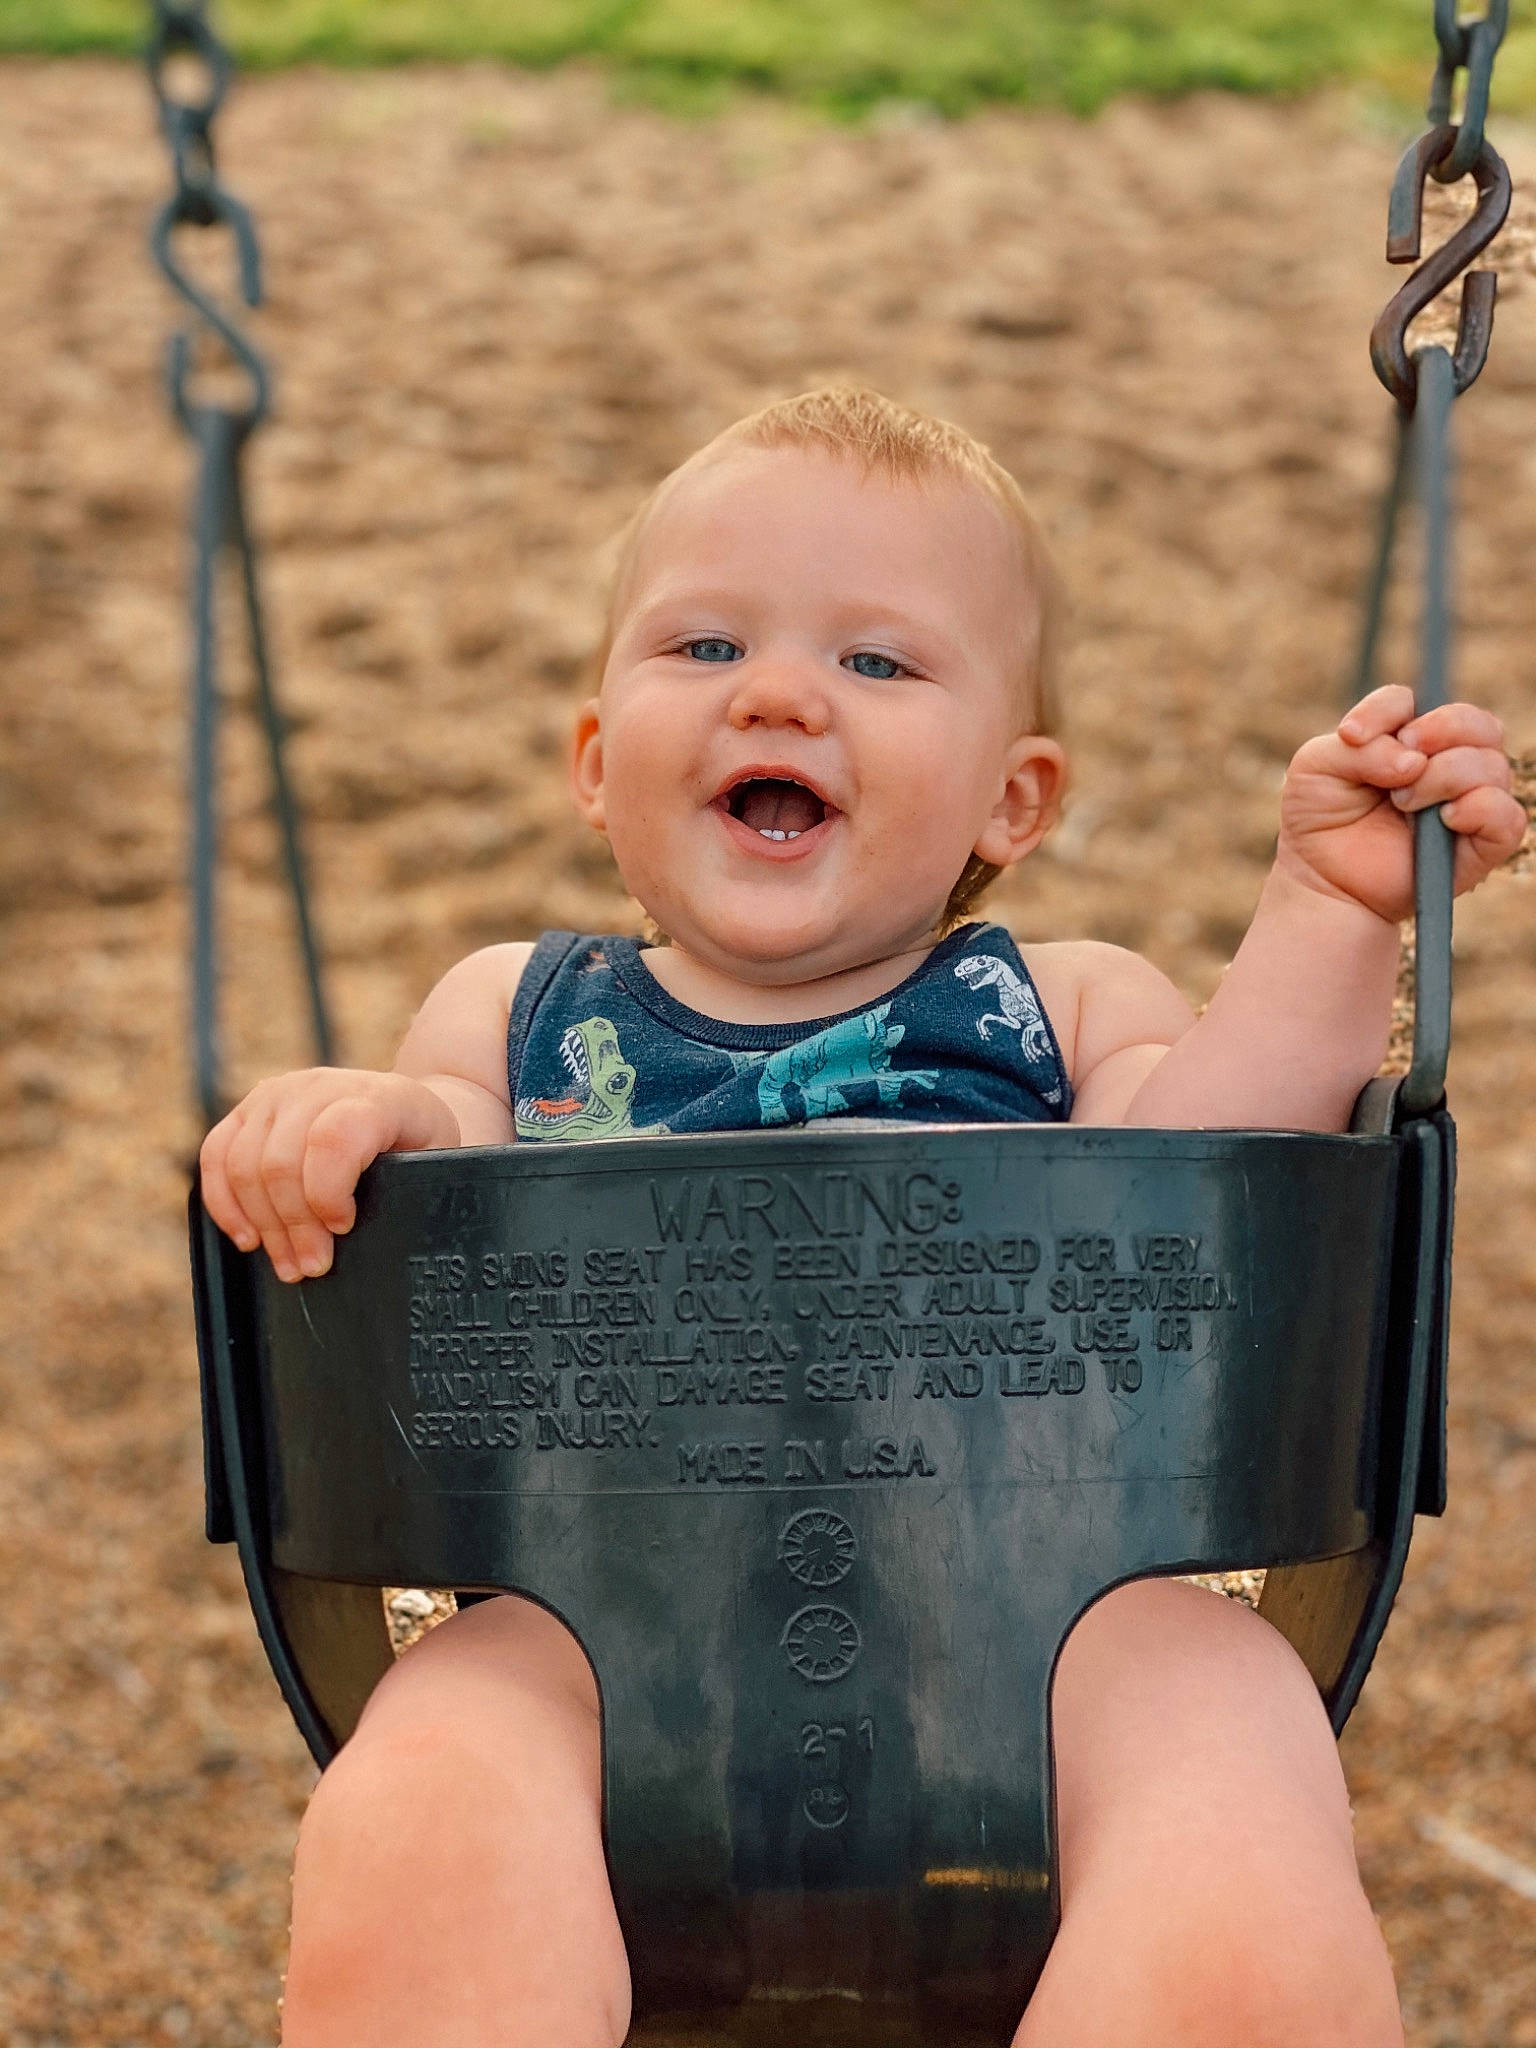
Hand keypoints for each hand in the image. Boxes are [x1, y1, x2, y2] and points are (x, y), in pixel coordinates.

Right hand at [199, 1068, 459, 1281]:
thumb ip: (413, 1195)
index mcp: (378, 1096)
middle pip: (280, 1162)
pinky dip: (225, 1203)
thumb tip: (372, 1246)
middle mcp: (322, 1085)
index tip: (343, 1228)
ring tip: (288, 1264)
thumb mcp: (438, 1167)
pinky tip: (249, 1238)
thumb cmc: (423, 1150)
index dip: (327, 1193)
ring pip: (244, 1164)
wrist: (407, 1109)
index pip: (332, 1139)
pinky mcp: (249, 1109)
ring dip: (263, 1226)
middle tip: (311, 1267)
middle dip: (293, 1227)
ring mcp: (280, 1093)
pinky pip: (215, 1155)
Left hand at [1276, 685, 1525, 922]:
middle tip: (1401, 761)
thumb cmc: (1319, 820)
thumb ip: (1358, 747)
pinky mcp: (1480, 845)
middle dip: (1440, 730)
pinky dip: (1480, 809)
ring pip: (1492, 764)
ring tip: (1402, 803)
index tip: (1350, 735)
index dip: (1387, 711)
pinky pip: (1507, 816)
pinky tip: (1445, 819)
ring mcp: (1468, 802)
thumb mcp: (1315, 768)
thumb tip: (1414, 760)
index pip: (1420, 701)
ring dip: (1444, 776)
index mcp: (1410, 737)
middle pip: (1477, 723)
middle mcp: (1448, 763)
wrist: (1322, 882)